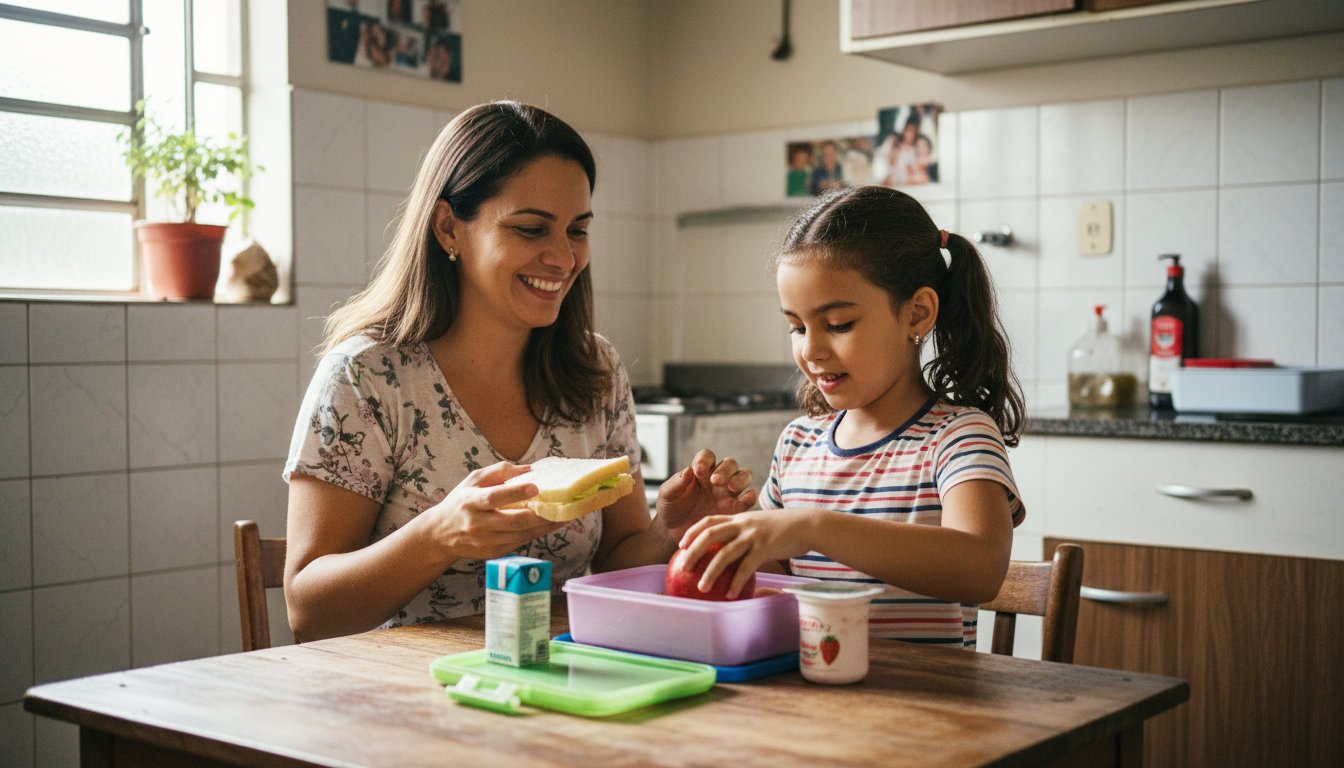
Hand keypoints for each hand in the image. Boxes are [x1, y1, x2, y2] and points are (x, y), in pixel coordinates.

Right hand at [419, 461, 562, 561]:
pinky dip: (536, 534)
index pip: (495, 497)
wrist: (440, 535)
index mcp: (471, 502)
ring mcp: (485, 541)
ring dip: (544, 527)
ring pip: (520, 535)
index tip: (535, 487)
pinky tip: (549, 526)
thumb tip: (527, 469)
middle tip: (560, 506)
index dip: (516, 493)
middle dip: (539, 515)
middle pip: (513, 521)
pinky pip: (519, 543)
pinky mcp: (492, 553)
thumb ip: (498, 472)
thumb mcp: (473, 480)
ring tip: (563, 517)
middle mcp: (477, 523)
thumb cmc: (460, 502)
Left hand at [655, 449, 756, 537]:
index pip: (708, 456)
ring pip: (744, 476)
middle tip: (716, 480)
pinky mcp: (737, 508)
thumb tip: (688, 471)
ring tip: (731, 488)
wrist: (675, 535)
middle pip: (730, 464)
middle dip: (725, 469)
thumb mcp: (667, 496)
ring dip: (740, 479)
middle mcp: (717, 479)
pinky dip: (750, 497)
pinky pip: (749, 498)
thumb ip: (675, 483)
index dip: (705, 460)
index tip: (698, 471)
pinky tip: (744, 502)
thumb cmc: (670, 510)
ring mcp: (729, 493)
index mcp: (701, 471)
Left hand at [677, 508, 816, 598]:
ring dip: (710, 572)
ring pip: (725, 554)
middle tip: (683, 568)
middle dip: (693, 552)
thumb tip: (732, 549)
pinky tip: (730, 594)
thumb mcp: (760, 524)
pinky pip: (746, 567)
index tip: (681, 544)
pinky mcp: (765, 548)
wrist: (807, 525)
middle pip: (710, 535)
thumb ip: (744, 532)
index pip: (709, 520)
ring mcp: (753, 535)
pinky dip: (736, 582)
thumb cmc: (784, 528)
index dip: (692, 531)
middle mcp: (743, 524)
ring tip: (701, 587)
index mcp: (739, 517)